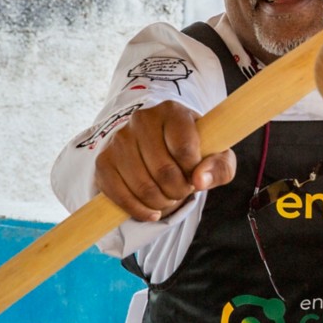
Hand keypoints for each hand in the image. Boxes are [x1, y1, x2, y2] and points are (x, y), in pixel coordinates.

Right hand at [94, 101, 236, 221]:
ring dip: (160, 202)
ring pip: (142, 186)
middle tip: (182, 190)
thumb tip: (200, 180)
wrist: (160, 146)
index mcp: (172, 111)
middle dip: (178, 191)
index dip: (193, 171)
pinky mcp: (103, 160)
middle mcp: (142, 119)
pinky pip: (119, 195)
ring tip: (168, 196)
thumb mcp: (217, 156)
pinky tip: (151, 211)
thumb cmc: (193, 150)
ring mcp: (119, 139)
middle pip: (163, 171)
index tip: (195, 174)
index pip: (184, 149)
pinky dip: (139, 210)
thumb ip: (219, 167)